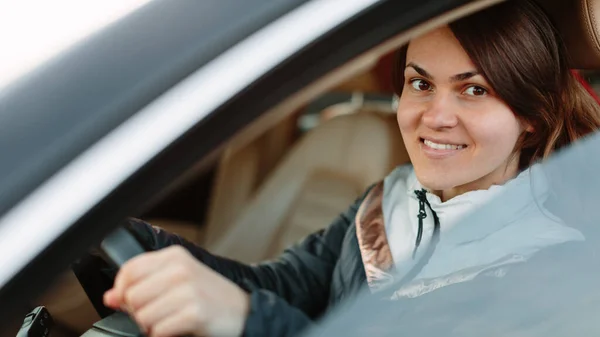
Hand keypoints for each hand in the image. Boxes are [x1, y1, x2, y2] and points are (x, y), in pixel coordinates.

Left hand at [103, 246, 249, 336]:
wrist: (244, 312)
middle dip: (139, 312)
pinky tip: (177, 328)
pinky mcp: (194, 312)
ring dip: (151, 326)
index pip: (130, 270)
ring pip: (142, 316)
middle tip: (159, 314)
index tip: (127, 301)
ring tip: (170, 321)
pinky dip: (163, 335)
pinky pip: (157, 331)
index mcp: (175, 256)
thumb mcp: (179, 281)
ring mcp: (188, 290)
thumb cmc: (210, 297)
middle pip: (132, 296)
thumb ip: (144, 284)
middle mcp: (180, 269)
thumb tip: (111, 296)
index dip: (121, 290)